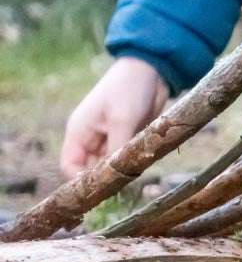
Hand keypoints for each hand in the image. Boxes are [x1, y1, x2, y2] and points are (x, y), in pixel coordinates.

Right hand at [60, 57, 168, 178]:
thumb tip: (113, 177)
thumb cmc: (129, 89)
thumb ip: (116, 150)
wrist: (152, 70)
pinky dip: (133, 164)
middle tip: (122, 189)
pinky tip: (143, 165)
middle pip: (90, 170)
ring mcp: (110, 138)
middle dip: (104, 180)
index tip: (99, 190)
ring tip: (135, 176)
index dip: (80, 181)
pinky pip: (126, 158)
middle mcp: (91, 138)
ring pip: (110, 167)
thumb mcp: (122, 120)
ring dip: (121, 172)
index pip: (70, 166)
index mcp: (80, 132)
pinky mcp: (127, 138)